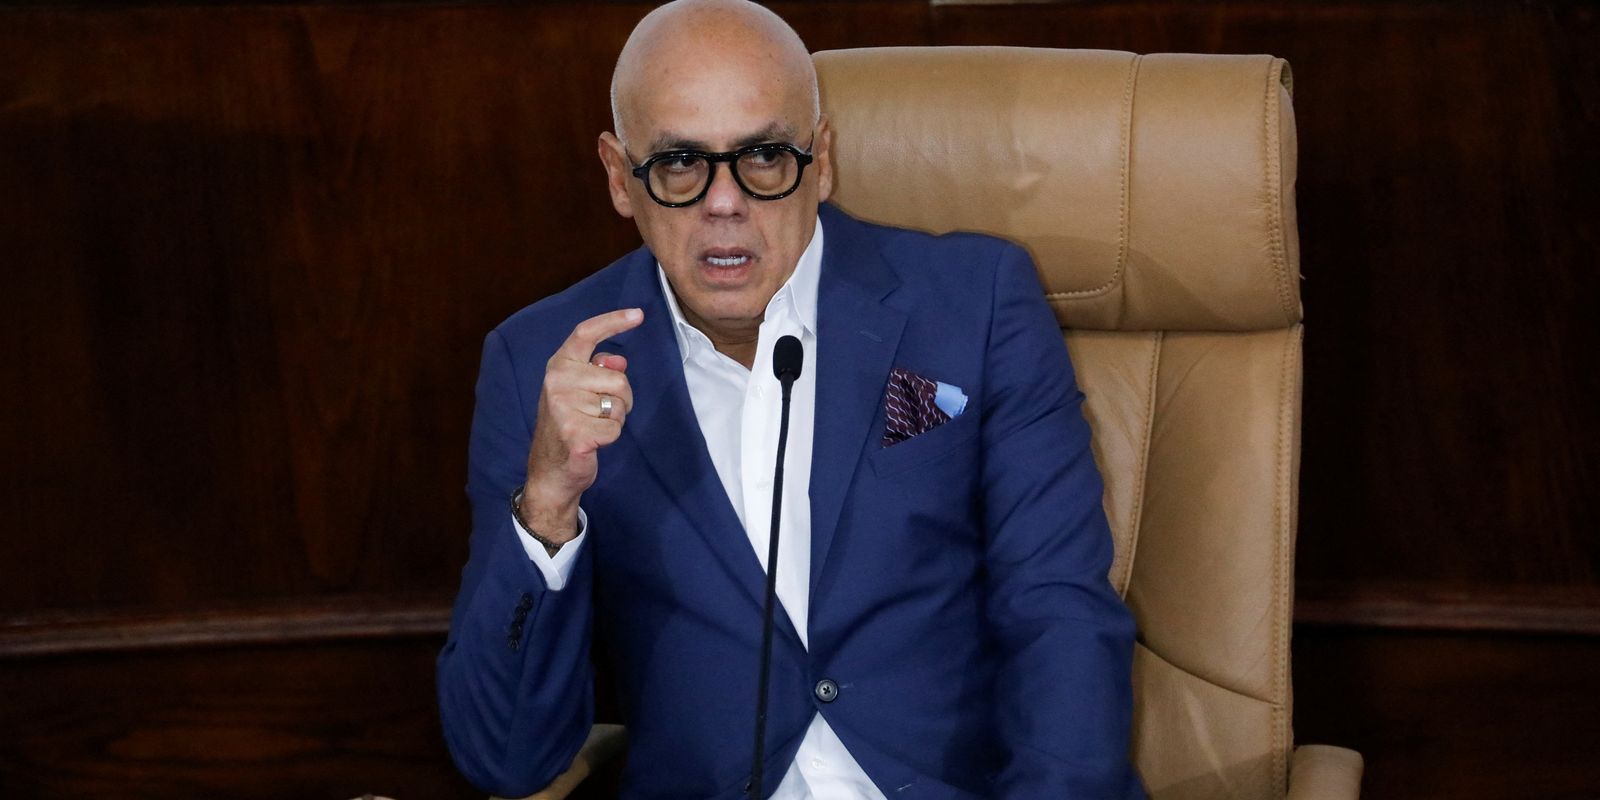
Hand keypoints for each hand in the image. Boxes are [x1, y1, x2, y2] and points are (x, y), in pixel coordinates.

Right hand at [521, 308, 643, 541]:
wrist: (549, 471)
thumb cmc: (568, 426)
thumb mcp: (577, 392)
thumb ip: (596, 372)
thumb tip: (618, 361)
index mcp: (558, 366)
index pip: (586, 333)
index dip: (614, 321)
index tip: (638, 314)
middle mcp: (557, 381)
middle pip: (618, 379)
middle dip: (621, 399)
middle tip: (599, 413)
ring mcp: (563, 407)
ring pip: (619, 405)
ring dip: (614, 420)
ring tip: (592, 427)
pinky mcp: (575, 432)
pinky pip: (615, 429)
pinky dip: (611, 439)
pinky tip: (591, 443)